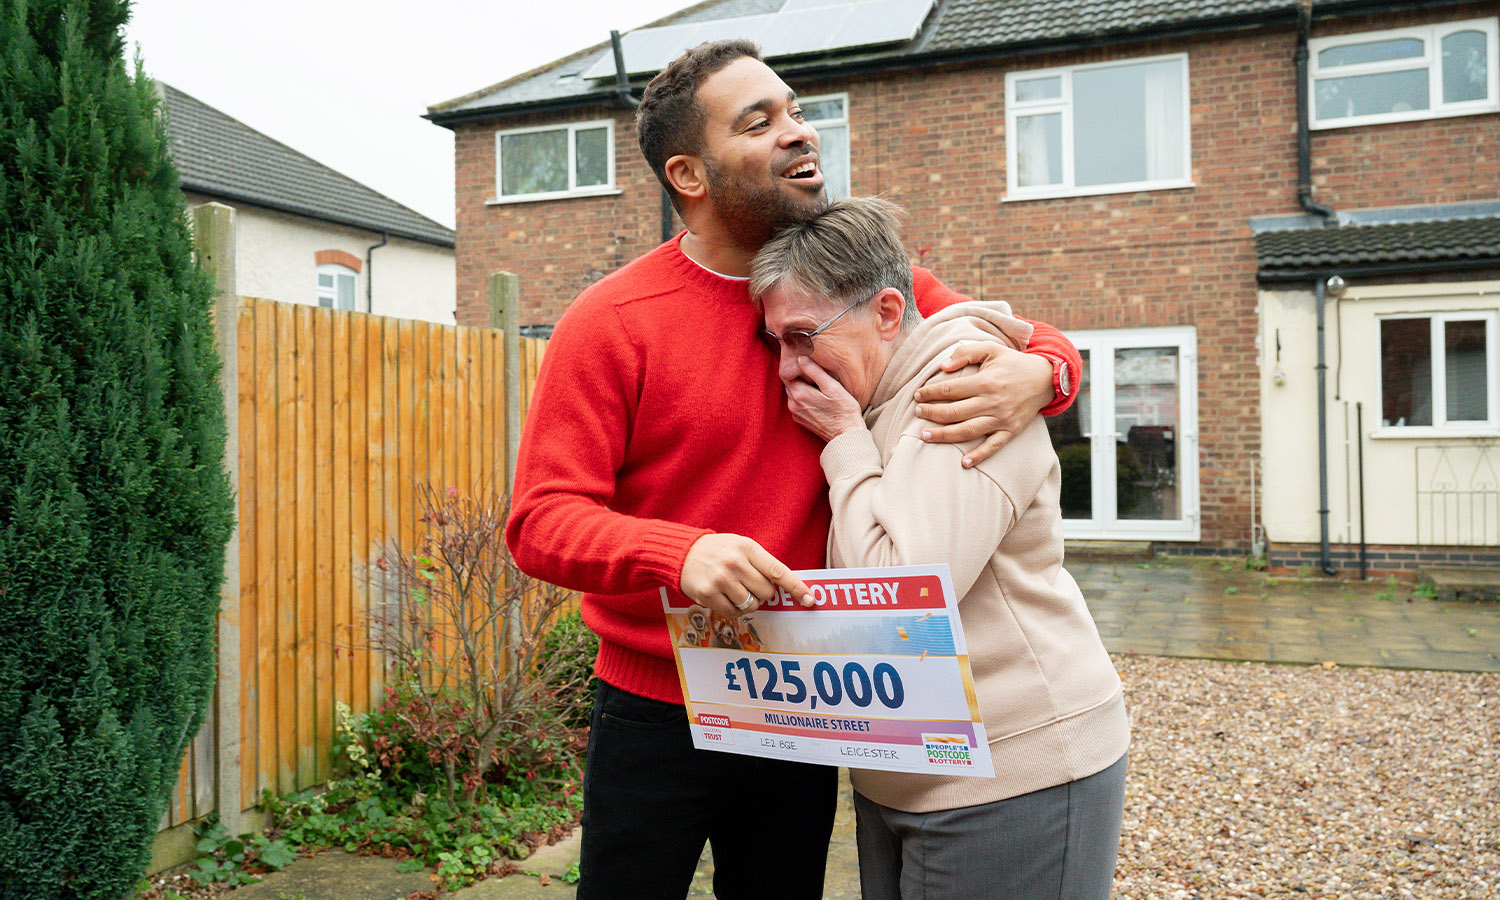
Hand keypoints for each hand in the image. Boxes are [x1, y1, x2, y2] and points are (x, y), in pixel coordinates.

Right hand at [680, 533, 812, 617]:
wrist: (683, 552)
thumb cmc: (720, 550)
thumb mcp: (742, 546)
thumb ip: (762, 563)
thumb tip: (785, 587)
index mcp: (747, 548)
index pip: (778, 571)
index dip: (796, 587)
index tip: (810, 600)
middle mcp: (735, 564)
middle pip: (767, 592)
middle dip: (764, 593)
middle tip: (750, 584)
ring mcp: (721, 580)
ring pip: (752, 605)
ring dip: (749, 602)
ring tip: (736, 589)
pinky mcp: (708, 595)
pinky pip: (734, 613)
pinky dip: (734, 609)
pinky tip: (725, 597)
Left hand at [782, 356, 863, 441]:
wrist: (846, 436)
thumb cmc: (843, 410)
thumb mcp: (832, 387)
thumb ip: (815, 371)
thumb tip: (800, 358)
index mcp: (799, 394)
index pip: (787, 374)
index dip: (794, 367)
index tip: (805, 362)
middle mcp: (793, 405)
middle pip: (789, 384)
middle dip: (798, 377)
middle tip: (813, 371)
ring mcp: (796, 414)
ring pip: (793, 394)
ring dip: (801, 387)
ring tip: (817, 384)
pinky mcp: (801, 420)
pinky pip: (797, 404)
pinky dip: (803, 398)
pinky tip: (817, 397)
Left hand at [913, 342, 1052, 467]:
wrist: (1045, 379)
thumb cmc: (1013, 363)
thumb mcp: (991, 349)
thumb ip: (965, 353)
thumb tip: (942, 366)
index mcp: (985, 381)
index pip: (950, 390)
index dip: (930, 393)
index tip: (918, 395)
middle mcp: (992, 402)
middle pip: (954, 412)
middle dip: (931, 413)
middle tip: (917, 413)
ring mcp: (1002, 419)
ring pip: (967, 431)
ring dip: (944, 435)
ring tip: (924, 436)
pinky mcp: (1011, 430)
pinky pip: (993, 446)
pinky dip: (979, 455)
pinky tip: (964, 463)